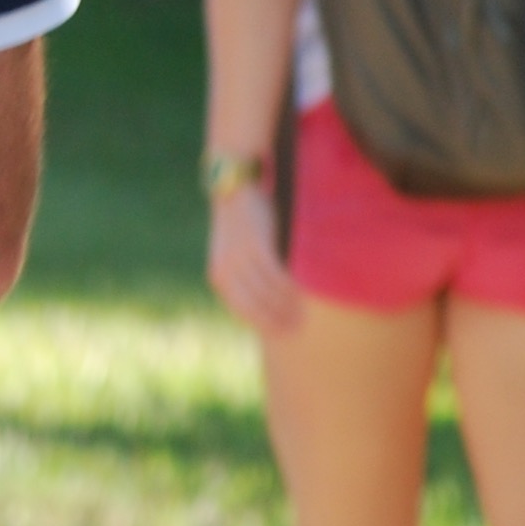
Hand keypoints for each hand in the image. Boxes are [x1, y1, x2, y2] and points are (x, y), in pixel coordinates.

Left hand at [206, 183, 299, 335]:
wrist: (234, 189)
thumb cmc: (241, 224)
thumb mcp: (237, 254)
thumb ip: (248, 277)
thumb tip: (272, 303)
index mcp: (219, 277)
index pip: (243, 311)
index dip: (264, 326)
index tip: (283, 336)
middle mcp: (226, 271)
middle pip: (257, 306)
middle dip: (279, 321)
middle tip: (300, 329)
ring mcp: (240, 259)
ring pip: (269, 292)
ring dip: (289, 306)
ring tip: (305, 315)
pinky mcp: (256, 245)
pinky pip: (277, 274)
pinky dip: (291, 287)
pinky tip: (305, 293)